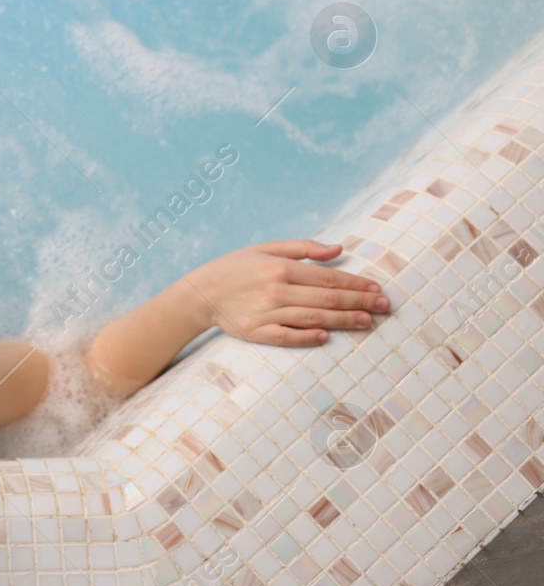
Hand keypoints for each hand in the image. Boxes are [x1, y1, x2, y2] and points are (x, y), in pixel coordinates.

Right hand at [177, 240, 389, 346]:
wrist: (200, 292)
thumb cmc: (236, 267)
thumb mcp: (266, 248)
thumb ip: (304, 248)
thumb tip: (339, 249)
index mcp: (280, 268)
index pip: (328, 278)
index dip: (356, 284)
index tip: (378, 288)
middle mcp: (275, 290)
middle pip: (326, 299)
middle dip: (359, 302)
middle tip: (384, 306)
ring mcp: (265, 313)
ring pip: (313, 318)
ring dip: (343, 321)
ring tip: (367, 321)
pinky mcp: (255, 332)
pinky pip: (286, 337)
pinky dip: (307, 338)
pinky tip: (327, 338)